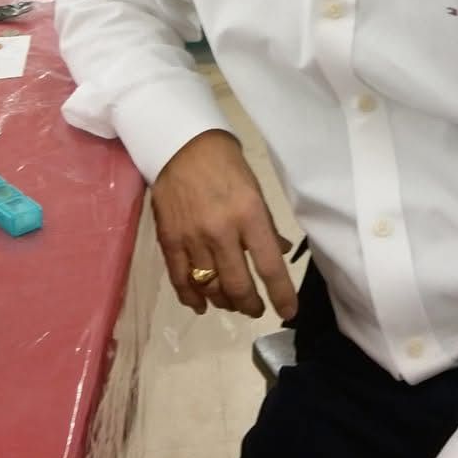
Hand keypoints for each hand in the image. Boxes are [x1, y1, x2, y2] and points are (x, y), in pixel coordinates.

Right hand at [151, 129, 296, 319]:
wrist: (181, 145)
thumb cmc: (226, 164)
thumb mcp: (256, 190)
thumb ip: (266, 225)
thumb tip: (280, 252)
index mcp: (249, 214)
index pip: (270, 266)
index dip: (281, 295)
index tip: (288, 312)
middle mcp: (221, 231)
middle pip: (238, 285)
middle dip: (250, 305)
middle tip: (256, 309)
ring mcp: (192, 238)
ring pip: (210, 287)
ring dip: (224, 301)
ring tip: (232, 302)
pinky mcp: (169, 240)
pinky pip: (180, 280)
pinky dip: (192, 297)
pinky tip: (201, 304)